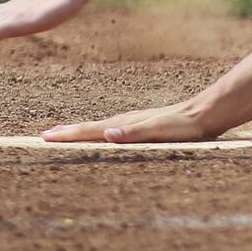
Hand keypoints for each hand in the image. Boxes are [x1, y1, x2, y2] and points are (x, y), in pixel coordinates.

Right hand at [41, 102, 218, 143]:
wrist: (206, 113)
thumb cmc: (184, 126)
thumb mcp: (159, 131)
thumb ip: (133, 132)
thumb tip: (106, 133)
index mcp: (126, 124)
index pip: (91, 130)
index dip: (68, 134)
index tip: (45, 136)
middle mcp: (127, 121)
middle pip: (91, 127)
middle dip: (68, 132)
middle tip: (44, 135)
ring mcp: (135, 122)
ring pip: (101, 127)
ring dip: (82, 131)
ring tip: (66, 134)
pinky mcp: (144, 125)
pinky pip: (114, 130)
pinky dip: (100, 132)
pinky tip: (103, 135)